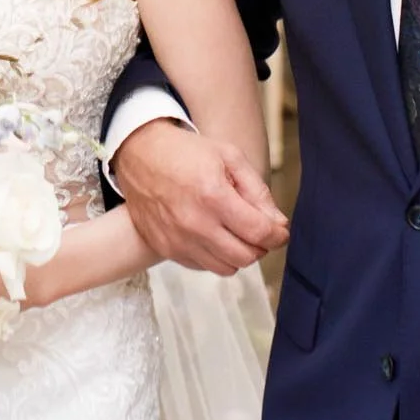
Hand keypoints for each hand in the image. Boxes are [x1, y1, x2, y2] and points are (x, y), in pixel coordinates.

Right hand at [111, 120, 287, 272]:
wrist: (139, 155)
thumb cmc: (186, 152)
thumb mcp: (229, 157)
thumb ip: (257, 190)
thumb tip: (277, 222)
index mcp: (213, 196)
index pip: (259, 233)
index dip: (278, 235)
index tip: (280, 231)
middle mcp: (194, 223)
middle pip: (246, 256)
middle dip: (261, 246)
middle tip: (259, 230)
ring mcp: (177, 240)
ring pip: (226, 267)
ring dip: (238, 254)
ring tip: (236, 233)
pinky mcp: (165, 248)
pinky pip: (203, 266)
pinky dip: (215, 256)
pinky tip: (213, 236)